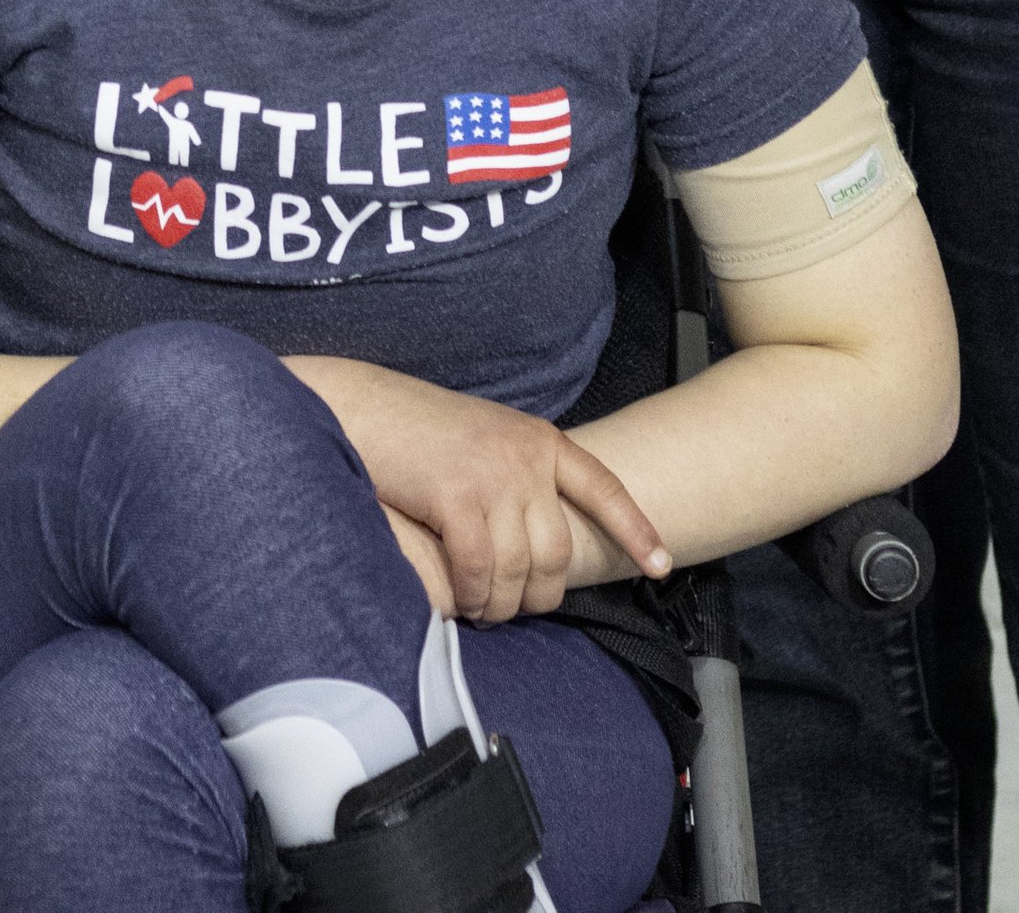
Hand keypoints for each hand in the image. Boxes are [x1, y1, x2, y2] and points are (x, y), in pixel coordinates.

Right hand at [290, 355, 668, 621]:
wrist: (356, 408)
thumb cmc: (410, 432)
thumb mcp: (481, 442)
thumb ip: (514, 477)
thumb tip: (533, 541)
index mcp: (537, 439)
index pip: (602, 485)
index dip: (635, 528)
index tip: (662, 565)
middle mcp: (525, 456)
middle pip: (557, 553)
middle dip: (535, 596)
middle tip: (504, 609)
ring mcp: (494, 475)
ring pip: (519, 571)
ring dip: (497, 603)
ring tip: (476, 607)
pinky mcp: (458, 497)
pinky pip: (480, 571)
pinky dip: (469, 594)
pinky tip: (456, 598)